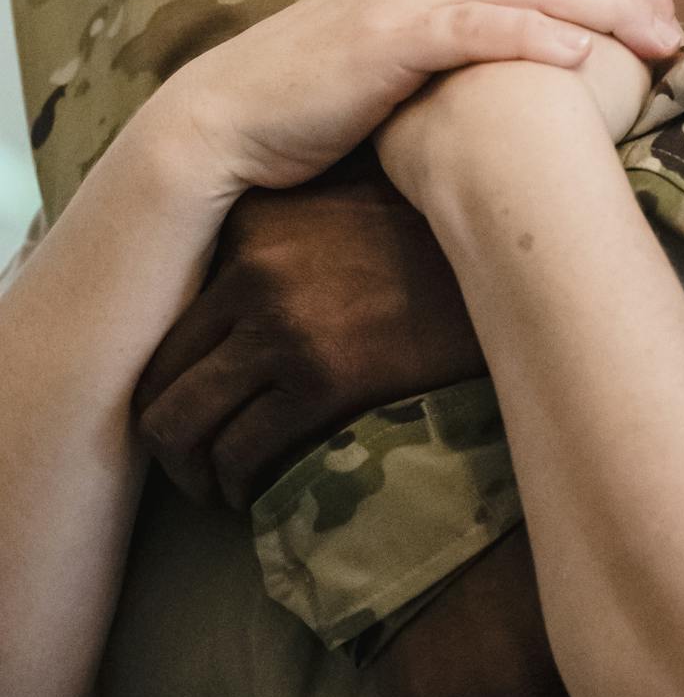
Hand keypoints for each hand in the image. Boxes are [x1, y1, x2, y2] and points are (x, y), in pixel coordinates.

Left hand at [134, 160, 484, 508]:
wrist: (507, 263)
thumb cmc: (424, 240)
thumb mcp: (338, 205)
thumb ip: (278, 227)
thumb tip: (226, 278)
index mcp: (253, 222)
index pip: (167, 316)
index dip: (166, 374)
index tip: (188, 401)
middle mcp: (257, 267)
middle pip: (162, 375)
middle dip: (167, 435)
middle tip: (189, 463)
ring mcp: (287, 326)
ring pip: (186, 424)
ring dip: (192, 470)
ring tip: (215, 487)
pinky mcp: (323, 380)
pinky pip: (243, 452)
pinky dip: (238, 484)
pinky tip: (254, 491)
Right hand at [153, 0, 683, 198]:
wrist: (236, 114)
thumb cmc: (331, 91)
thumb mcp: (415, 45)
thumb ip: (472, 29)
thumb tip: (545, 49)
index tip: (669, 10)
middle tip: (680, 29)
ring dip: (605, 8)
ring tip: (656, 40)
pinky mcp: (391, 36)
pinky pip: (477, 27)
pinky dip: (533, 35)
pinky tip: (581, 56)